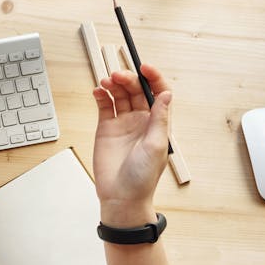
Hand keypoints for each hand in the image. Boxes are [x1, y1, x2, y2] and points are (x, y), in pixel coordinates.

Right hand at [92, 65, 171, 226]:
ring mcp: (123, 123)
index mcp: (157, 123)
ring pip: (120, 95)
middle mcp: (141, 120)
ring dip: (114, 85)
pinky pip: (105, 106)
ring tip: (106, 82)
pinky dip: (101, 96)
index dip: (153, 78)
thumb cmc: (142, 177)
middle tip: (118, 76)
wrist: (121, 196)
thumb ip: (160, 119)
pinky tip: (98, 91)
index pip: (158, 93)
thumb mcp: (157, 146)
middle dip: (129, 79)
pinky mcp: (106, 128)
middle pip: (136, 90)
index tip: (144, 67)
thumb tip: (166, 95)